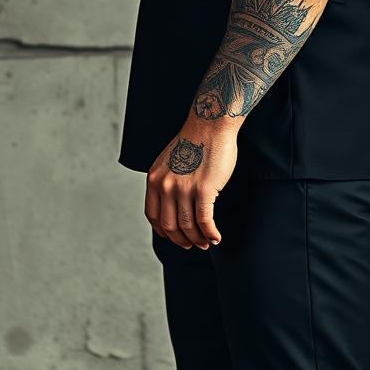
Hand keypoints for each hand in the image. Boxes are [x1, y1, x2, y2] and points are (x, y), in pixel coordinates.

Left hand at [145, 119, 237, 249]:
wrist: (210, 124)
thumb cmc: (195, 140)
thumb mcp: (169, 161)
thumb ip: (167, 182)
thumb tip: (174, 206)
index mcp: (154, 179)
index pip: (153, 216)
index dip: (164, 231)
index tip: (175, 237)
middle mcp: (165, 186)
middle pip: (170, 226)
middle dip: (181, 240)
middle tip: (193, 244)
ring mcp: (184, 188)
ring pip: (187, 226)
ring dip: (198, 240)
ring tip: (206, 242)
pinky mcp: (204, 189)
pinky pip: (205, 221)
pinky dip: (210, 234)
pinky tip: (216, 237)